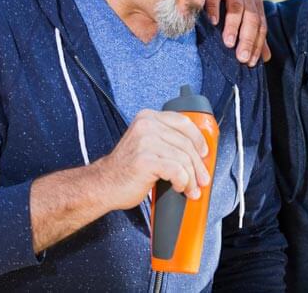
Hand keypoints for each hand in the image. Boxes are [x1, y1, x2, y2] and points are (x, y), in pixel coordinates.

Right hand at [95, 109, 210, 210]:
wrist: (102, 185)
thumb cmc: (126, 169)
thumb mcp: (146, 145)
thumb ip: (166, 140)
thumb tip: (197, 151)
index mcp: (148, 118)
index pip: (183, 122)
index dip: (198, 139)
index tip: (204, 153)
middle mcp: (147, 125)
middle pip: (186, 143)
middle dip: (198, 165)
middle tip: (203, 179)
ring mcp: (145, 141)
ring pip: (183, 159)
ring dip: (191, 178)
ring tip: (191, 189)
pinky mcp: (146, 160)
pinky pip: (177, 170)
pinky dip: (183, 182)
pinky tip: (179, 187)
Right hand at [204, 0, 269, 66]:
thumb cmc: (229, 1)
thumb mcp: (245, 16)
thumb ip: (255, 35)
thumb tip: (266, 58)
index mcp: (255, 4)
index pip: (260, 26)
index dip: (256, 45)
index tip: (249, 63)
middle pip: (251, 18)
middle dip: (247, 39)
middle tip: (241, 58)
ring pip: (236, 7)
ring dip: (233, 26)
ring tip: (228, 43)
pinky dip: (214, 8)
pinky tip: (213, 22)